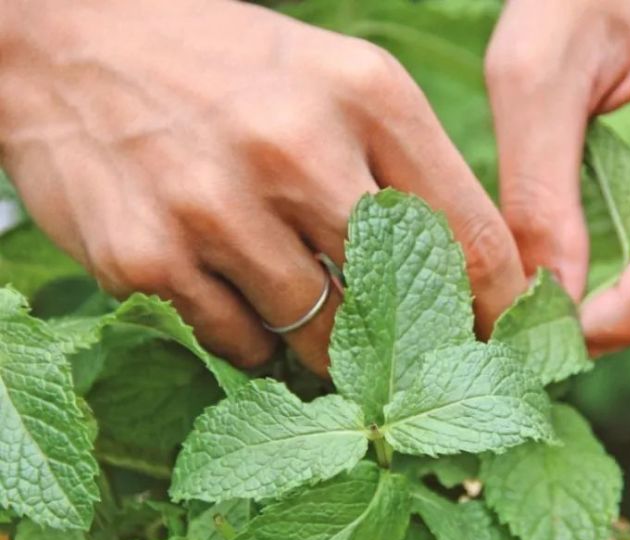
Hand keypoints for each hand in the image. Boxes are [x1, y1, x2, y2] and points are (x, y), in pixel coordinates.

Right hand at [0, 0, 524, 373]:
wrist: (68, 39)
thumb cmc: (229, 72)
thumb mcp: (338, 82)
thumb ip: (410, 169)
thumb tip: (475, 278)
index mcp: (366, 97)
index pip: (471, 236)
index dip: (501, 309)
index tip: (508, 345)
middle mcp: (295, 150)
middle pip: (398, 300)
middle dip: (416, 345)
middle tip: (414, 358)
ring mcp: (215, 208)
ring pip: (318, 336)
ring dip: (329, 346)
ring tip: (313, 312)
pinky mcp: (146, 260)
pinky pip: (241, 345)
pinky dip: (256, 340)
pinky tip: (242, 296)